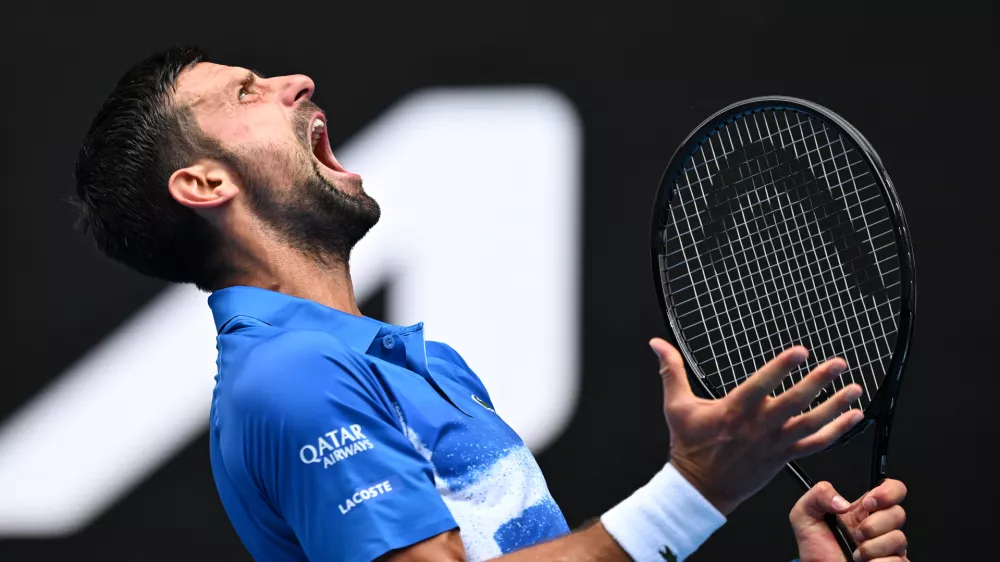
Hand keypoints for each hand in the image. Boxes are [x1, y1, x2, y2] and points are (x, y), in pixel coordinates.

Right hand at [650, 338, 863, 514]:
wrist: (700, 488)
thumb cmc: (689, 445)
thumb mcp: (675, 406)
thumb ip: (670, 370)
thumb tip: (656, 343)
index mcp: (734, 411)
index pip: (762, 385)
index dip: (781, 368)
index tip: (800, 352)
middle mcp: (758, 426)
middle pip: (794, 402)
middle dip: (818, 382)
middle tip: (838, 363)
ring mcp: (774, 444)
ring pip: (810, 423)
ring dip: (835, 405)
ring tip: (854, 388)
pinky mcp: (783, 457)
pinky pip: (816, 444)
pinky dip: (837, 431)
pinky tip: (853, 417)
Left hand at [790, 480, 907, 561]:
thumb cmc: (815, 547)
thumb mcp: (804, 514)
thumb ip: (818, 495)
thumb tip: (842, 501)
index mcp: (862, 510)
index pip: (890, 489)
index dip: (887, 491)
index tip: (868, 503)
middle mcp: (879, 526)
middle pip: (898, 513)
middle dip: (874, 524)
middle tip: (857, 533)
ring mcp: (888, 546)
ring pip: (899, 538)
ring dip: (872, 547)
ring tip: (856, 553)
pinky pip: (899, 560)